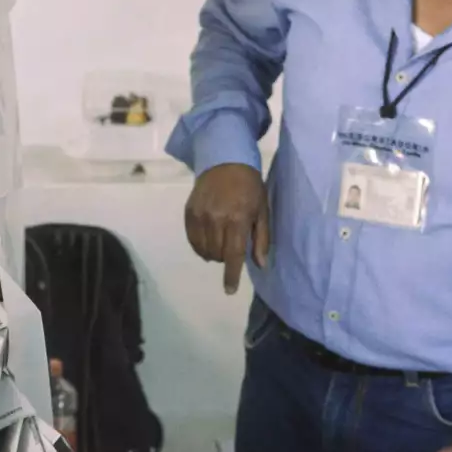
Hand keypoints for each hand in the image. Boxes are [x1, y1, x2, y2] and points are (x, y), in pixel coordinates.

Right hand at [185, 163, 270, 293]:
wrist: (225, 161)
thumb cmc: (250, 187)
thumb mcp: (262, 210)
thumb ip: (261, 239)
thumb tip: (260, 265)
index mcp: (237, 219)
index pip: (233, 255)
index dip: (231, 275)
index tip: (229, 290)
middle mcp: (216, 219)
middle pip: (218, 255)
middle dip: (226, 258)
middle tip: (233, 246)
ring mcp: (200, 216)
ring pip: (204, 250)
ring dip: (214, 253)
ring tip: (221, 243)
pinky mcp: (189, 212)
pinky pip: (192, 240)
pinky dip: (200, 246)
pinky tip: (208, 240)